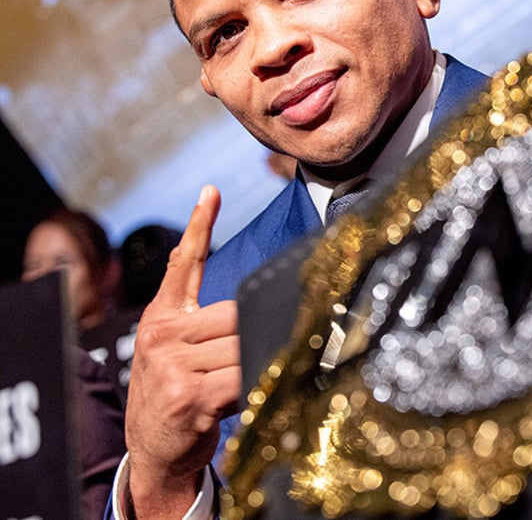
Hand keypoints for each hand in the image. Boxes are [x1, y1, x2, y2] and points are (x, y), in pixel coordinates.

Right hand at [124, 185, 240, 517]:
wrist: (153, 452)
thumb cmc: (176, 397)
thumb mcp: (176, 353)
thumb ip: (204, 324)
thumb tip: (253, 306)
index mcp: (162, 319)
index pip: (184, 265)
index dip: (199, 226)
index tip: (211, 191)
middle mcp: (162, 336)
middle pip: (235, 313)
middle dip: (255, 333)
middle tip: (266, 349)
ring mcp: (173, 365)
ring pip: (244, 344)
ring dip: (259, 362)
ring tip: (248, 381)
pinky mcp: (191, 394)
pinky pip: (244, 375)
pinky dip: (259, 382)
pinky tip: (252, 394)